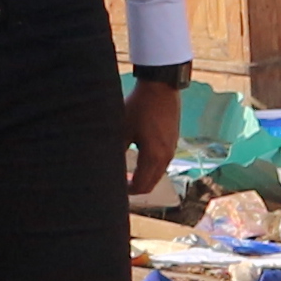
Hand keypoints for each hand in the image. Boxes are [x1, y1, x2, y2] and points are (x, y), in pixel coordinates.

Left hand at [124, 67, 187, 198]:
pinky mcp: (172, 142)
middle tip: (119, 188)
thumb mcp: (122, 129)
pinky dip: (150, 168)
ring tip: (126, 176)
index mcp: (154, 156)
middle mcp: (166, 157)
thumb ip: (117, 151)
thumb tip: (108, 168)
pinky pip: (162, 163)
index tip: (115, 192)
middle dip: (136, 188)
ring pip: (157, 174)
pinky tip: (138, 162)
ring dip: (143, 178)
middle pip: (151, 184)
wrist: (161, 87)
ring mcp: (172, 149)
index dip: (128, 193)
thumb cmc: (139, 106)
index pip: (142, 186)